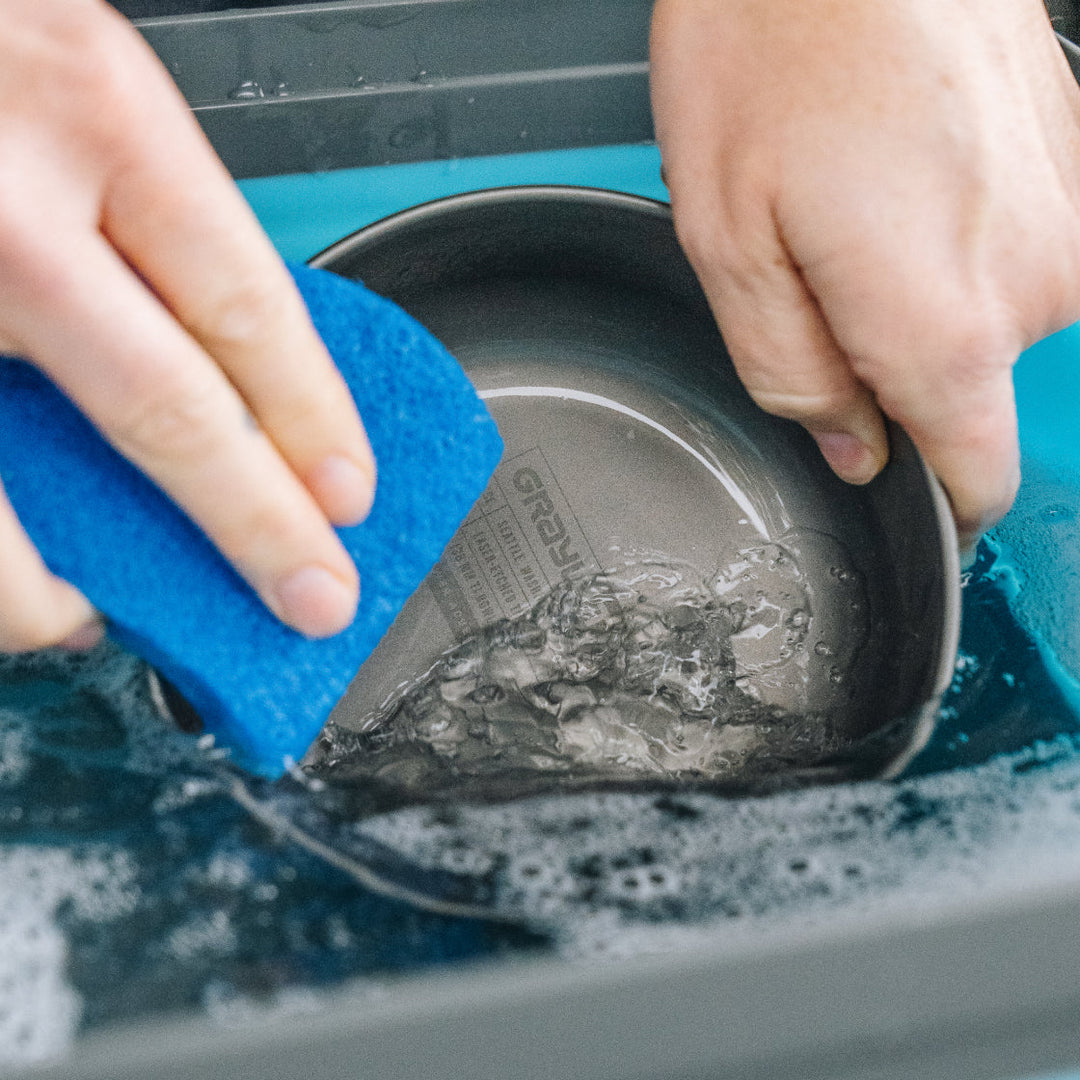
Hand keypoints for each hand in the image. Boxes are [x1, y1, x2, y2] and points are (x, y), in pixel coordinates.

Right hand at [0, 0, 374, 650]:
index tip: (349, 495)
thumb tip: (222, 357)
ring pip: (9, 482)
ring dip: (58, 585)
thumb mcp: (79, 84)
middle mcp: (6, 201)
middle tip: (312, 595)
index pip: (246, 303)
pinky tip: (11, 574)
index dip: (311, 417)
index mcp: (96, 112)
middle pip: (168, 405)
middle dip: (254, 523)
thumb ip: (145, 206)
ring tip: (104, 619)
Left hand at [651, 0, 1079, 546]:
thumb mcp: (730, 249)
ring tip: (848, 195)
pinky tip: (891, 161)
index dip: (927, 499)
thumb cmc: (772, 48)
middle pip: (958, 390)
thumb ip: (793, 379)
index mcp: (945, 324)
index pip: (975, 478)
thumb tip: (852, 449)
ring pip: (983, 312)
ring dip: (912, 285)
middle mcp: (1037, 278)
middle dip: (882, 359)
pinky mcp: (1073, 157)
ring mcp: (1069, 210)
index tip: (889, 482)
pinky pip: (1006, 241)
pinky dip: (946, 228)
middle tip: (811, 265)